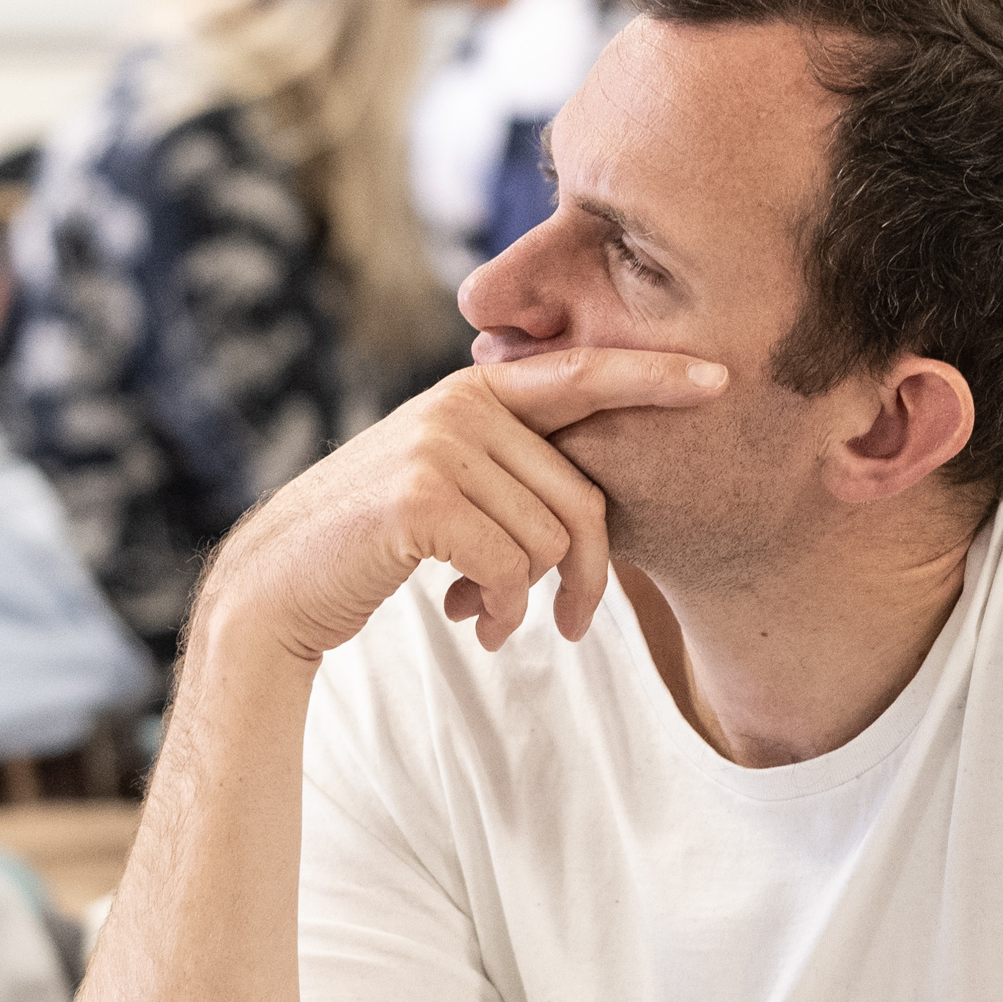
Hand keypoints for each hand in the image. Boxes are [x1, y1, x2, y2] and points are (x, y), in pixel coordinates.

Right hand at [189, 347, 728, 666]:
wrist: (281, 584)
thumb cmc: (376, 544)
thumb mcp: (448, 485)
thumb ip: (511, 469)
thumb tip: (593, 512)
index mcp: (476, 392)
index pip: (584, 377)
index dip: (655, 377)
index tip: (721, 379)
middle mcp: (460, 404)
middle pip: (583, 496)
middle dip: (590, 575)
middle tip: (571, 624)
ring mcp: (438, 445)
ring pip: (552, 538)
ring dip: (535, 600)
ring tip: (497, 617)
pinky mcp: (420, 497)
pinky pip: (515, 566)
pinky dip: (509, 611)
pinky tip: (479, 625)